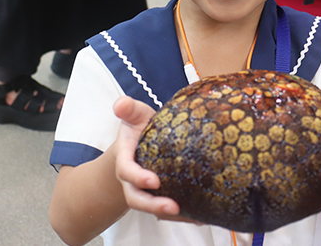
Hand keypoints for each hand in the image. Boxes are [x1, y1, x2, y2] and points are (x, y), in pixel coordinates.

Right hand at [113, 97, 199, 222]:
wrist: (138, 144)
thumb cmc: (139, 128)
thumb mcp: (135, 115)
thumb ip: (129, 109)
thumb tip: (120, 103)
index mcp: (125, 160)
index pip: (126, 171)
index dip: (138, 177)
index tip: (154, 181)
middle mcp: (133, 181)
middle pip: (137, 199)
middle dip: (153, 206)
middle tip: (172, 207)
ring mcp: (146, 191)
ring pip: (153, 209)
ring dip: (169, 215)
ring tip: (191, 216)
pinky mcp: (160, 196)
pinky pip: (168, 211)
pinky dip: (183, 215)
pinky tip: (200, 217)